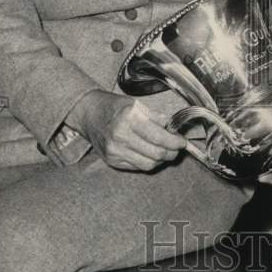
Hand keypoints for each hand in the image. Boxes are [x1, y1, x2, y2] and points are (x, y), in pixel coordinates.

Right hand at [65, 90, 186, 171]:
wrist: (88, 114)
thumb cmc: (113, 106)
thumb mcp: (136, 104)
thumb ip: (156, 117)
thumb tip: (174, 129)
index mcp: (128, 118)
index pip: (159, 137)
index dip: (175, 142)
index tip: (182, 142)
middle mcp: (120, 136)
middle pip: (156, 153)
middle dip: (171, 152)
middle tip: (176, 148)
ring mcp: (115, 151)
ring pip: (148, 164)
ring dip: (161, 159)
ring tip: (164, 151)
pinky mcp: (112, 161)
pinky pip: (137, 167)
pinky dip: (148, 162)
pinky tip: (149, 153)